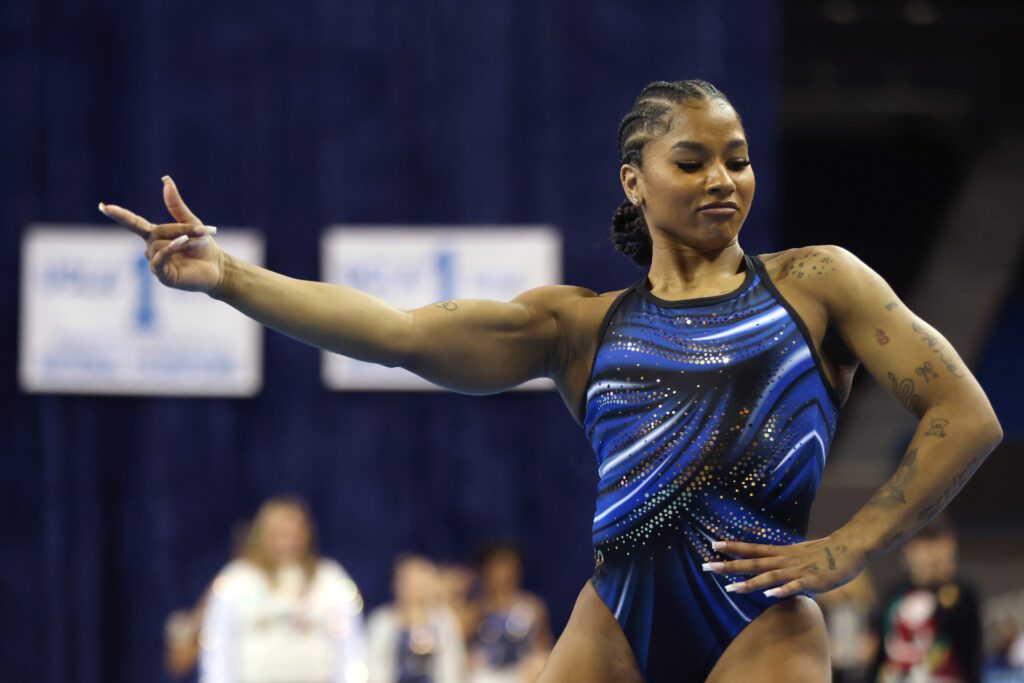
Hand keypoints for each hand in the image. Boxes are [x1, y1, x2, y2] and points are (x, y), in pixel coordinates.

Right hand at [99, 176, 222, 292]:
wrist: (218, 268)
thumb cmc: (203, 247)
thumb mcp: (191, 222)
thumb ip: (176, 205)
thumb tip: (166, 180)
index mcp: (155, 236)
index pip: (134, 223)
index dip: (120, 215)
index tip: (103, 206)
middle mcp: (152, 249)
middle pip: (157, 231)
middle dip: (181, 229)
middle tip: (202, 232)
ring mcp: (156, 263)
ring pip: (161, 245)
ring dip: (184, 241)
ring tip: (199, 245)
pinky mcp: (163, 275)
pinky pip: (159, 259)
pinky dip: (169, 249)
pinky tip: (180, 243)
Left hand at [701, 534, 867, 598]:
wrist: (851, 548)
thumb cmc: (824, 553)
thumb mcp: (797, 554)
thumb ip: (781, 561)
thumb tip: (768, 567)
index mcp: (781, 553)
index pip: (752, 549)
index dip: (732, 547)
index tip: (712, 544)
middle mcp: (785, 560)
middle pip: (753, 562)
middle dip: (729, 566)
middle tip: (706, 566)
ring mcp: (798, 570)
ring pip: (770, 576)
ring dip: (751, 583)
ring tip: (732, 588)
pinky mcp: (813, 580)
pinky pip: (796, 586)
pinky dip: (783, 590)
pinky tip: (771, 595)